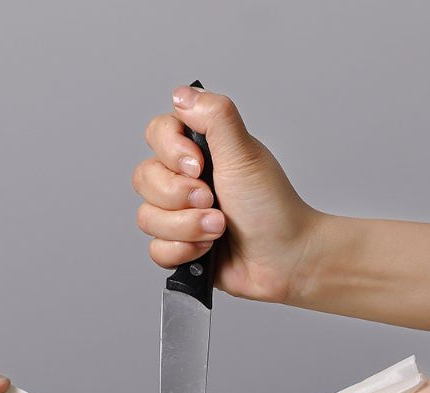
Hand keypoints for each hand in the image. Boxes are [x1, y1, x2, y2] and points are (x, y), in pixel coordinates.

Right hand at [133, 85, 319, 301]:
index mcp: (200, 151)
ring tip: (219, 229)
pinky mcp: (179, 247)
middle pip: (145, 178)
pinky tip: (207, 249)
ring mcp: (179, 215)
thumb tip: (182, 95)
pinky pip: (156, 249)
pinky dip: (183, 251)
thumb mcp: (244, 154)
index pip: (157, 134)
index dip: (171, 152)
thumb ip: (215, 116)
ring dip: (186, 227)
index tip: (200, 165)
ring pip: (147, 218)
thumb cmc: (272, 208)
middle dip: (180, 196)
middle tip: (213, 201)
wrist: (283, 259)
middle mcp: (185, 181)